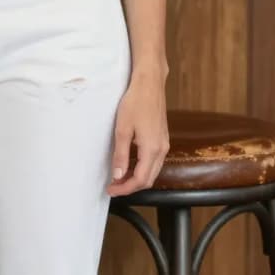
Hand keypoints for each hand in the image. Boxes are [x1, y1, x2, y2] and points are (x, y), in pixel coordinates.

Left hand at [107, 69, 168, 196]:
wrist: (149, 84)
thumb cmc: (135, 103)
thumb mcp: (123, 130)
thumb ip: (121, 155)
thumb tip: (118, 175)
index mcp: (152, 149)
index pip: (140, 180)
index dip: (125, 188)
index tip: (111, 190)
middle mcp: (162, 149)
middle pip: (149, 179)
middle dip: (131, 186)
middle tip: (113, 186)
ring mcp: (164, 144)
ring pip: (153, 171)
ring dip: (137, 178)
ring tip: (119, 177)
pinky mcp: (163, 138)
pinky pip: (155, 161)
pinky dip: (143, 168)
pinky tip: (130, 164)